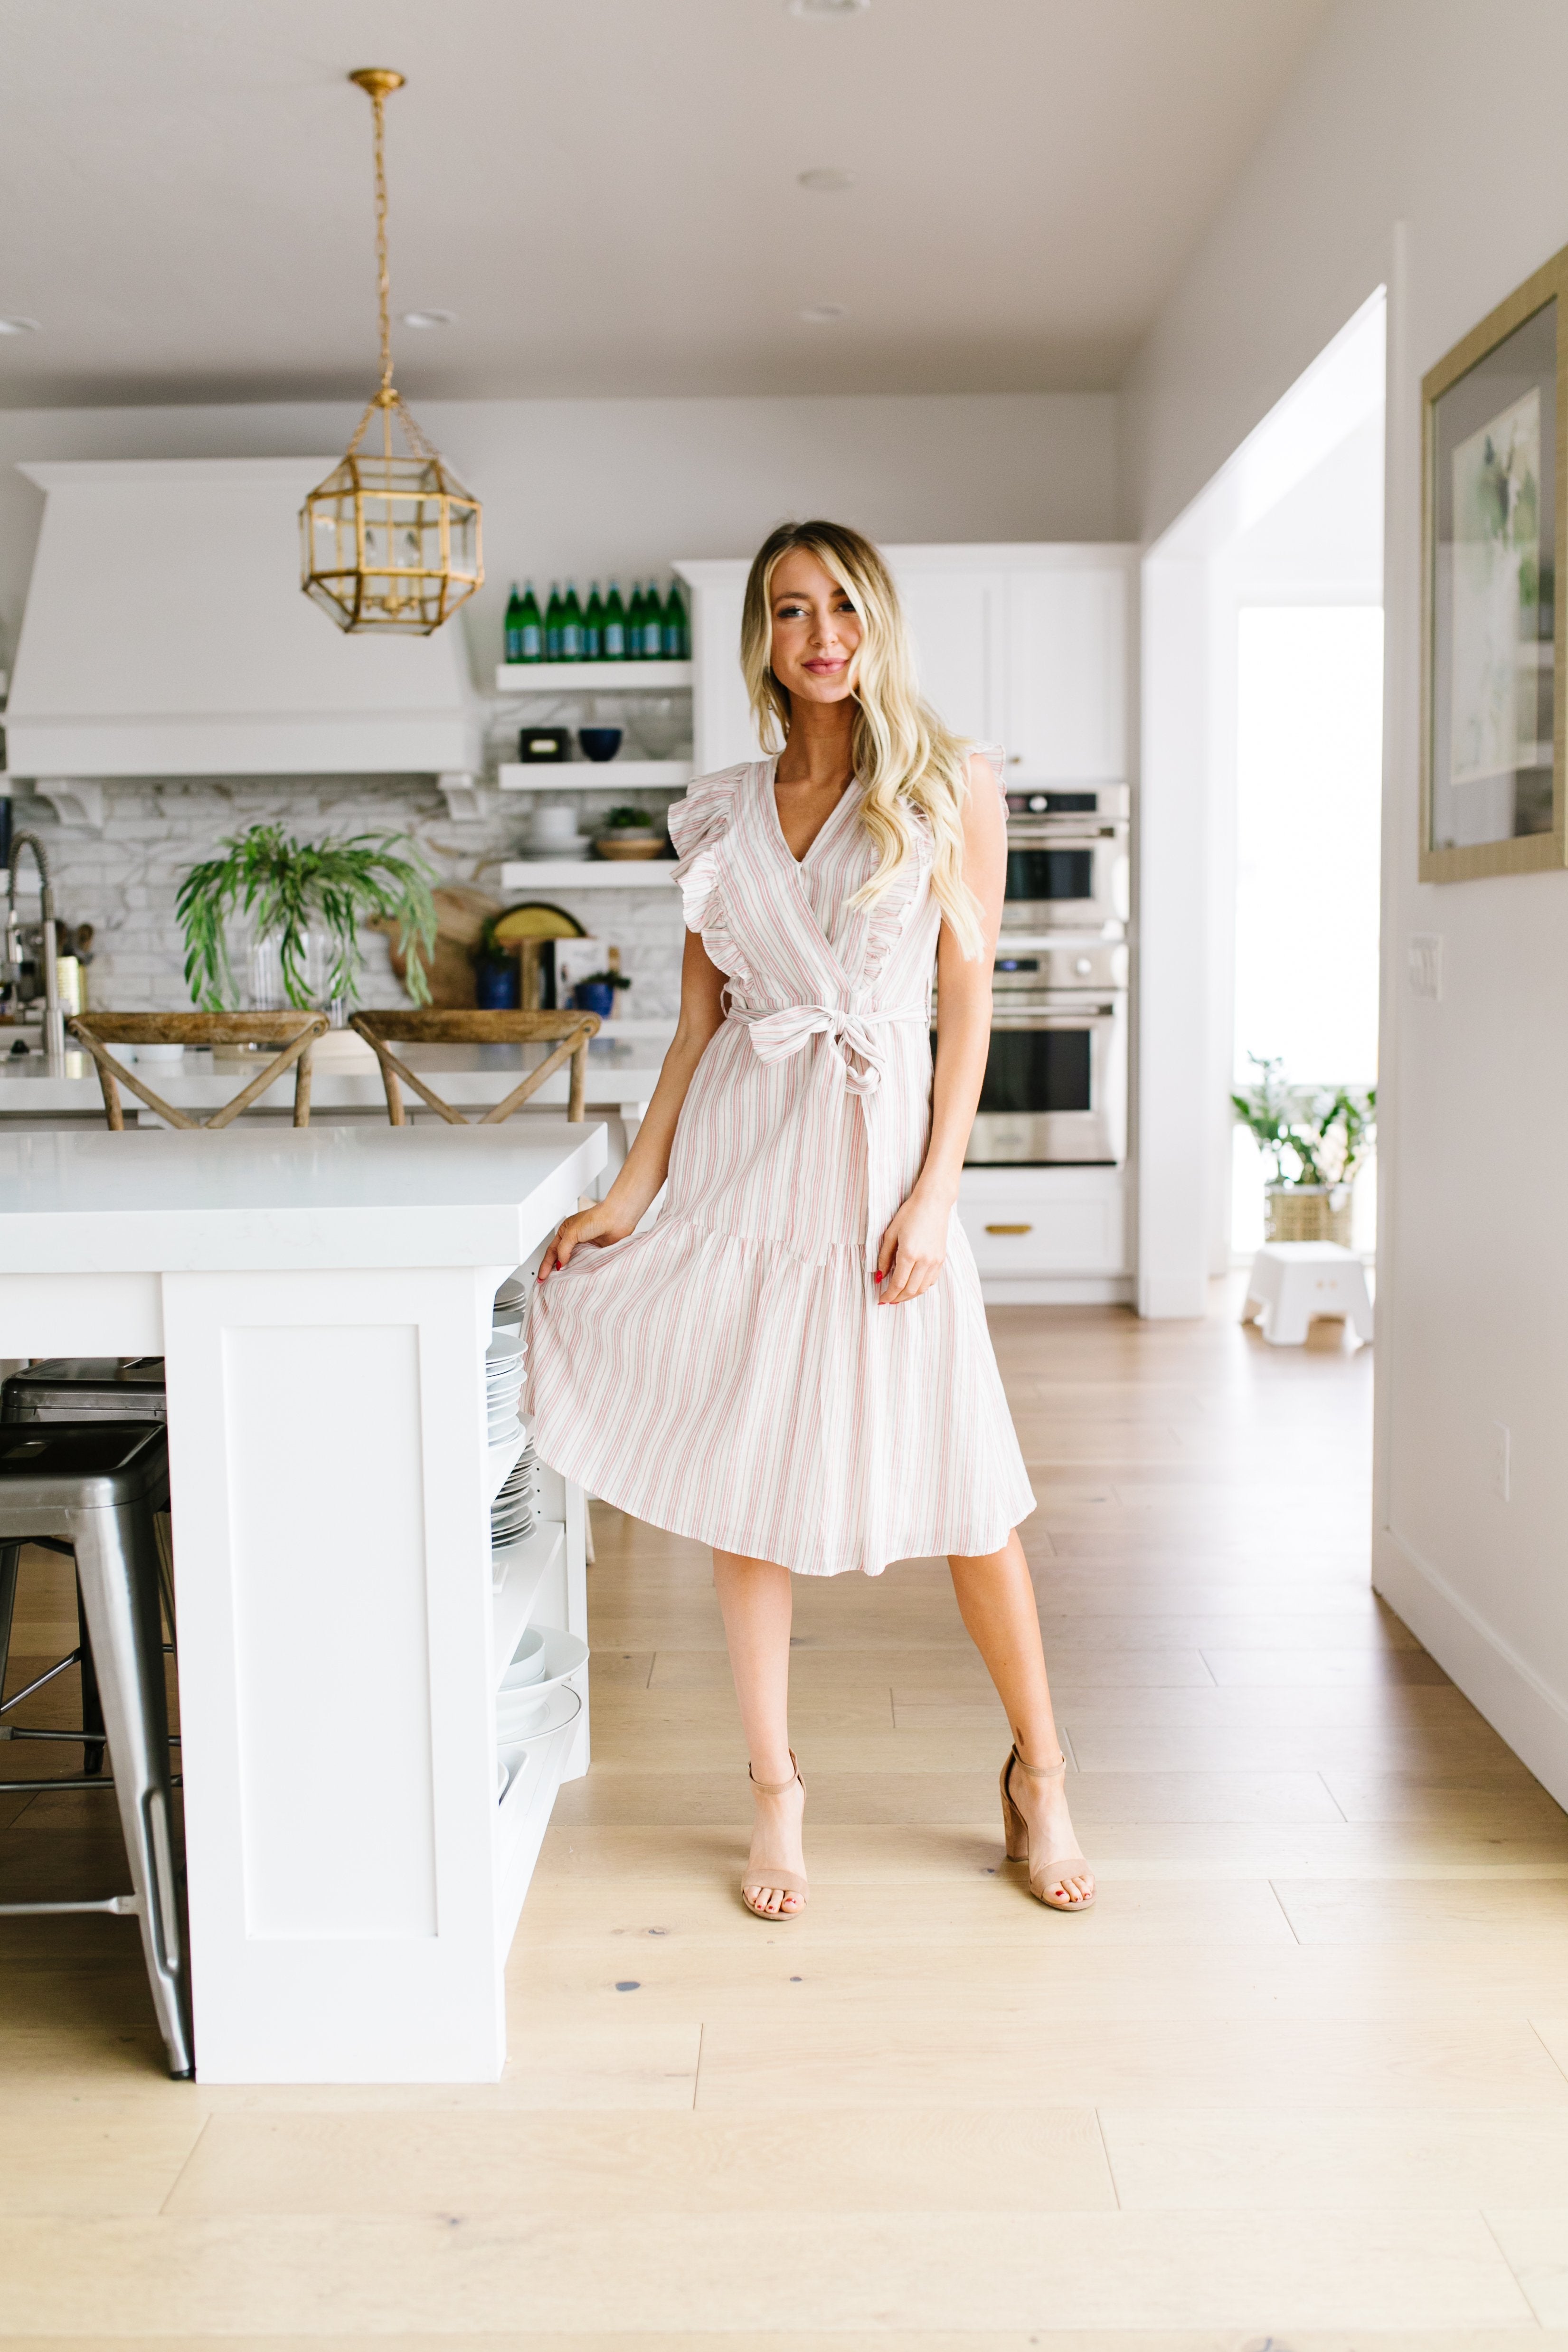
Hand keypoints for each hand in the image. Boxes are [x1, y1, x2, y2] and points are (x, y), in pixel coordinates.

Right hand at [538, 1200, 633, 1277]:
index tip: (541, 1277)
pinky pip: (586, 1265)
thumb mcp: (572, 1232)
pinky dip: (581, 1272)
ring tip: (560, 1284)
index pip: (552, 1251)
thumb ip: (563, 1249)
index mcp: (565, 1232)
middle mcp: (574, 1240)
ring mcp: (585, 1247)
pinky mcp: (596, 1253)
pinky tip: (577, 1278)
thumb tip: (560, 1264)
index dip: (545, 1265)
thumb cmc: (596, 1218)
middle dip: (554, 1271)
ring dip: (567, 1273)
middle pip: (561, 1258)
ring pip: (573, 1263)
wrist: (617, 1219)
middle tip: (548, 1283)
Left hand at [874, 1189, 951, 1304]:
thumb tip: (879, 1277)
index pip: (898, 1283)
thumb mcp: (890, 1234)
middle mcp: (924, 1260)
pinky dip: (921, 1287)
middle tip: (888, 1300)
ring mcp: (935, 1261)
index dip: (888, 1295)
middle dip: (897, 1298)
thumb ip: (884, 1257)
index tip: (880, 1299)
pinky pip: (931, 1280)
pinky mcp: (941, 1259)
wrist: (933, 1203)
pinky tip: (913, 1286)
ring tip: (899, 1296)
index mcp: (909, 1253)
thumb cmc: (909, 1214)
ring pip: (922, 1288)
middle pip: (910, 1290)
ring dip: (910, 1296)